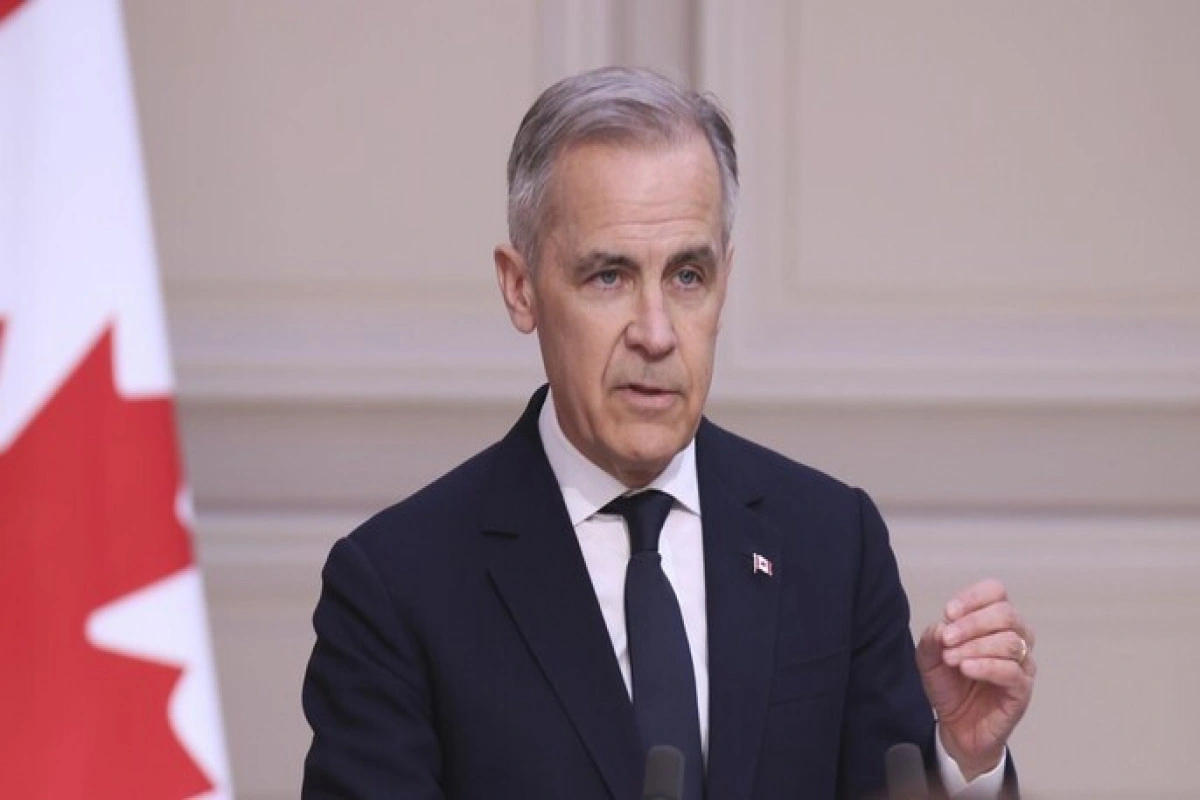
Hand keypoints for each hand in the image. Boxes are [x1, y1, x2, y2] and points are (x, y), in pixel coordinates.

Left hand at [916, 579, 1035, 780]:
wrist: (956, 725)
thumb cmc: (950, 685)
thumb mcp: (929, 657)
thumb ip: (933, 637)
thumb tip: (944, 625)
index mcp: (993, 622)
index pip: (996, 592)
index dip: (973, 597)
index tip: (949, 612)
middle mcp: (1015, 637)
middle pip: (1006, 614)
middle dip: (972, 623)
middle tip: (947, 639)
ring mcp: (1022, 664)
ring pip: (1010, 642)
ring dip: (975, 646)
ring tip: (951, 658)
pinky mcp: (1022, 690)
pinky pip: (1012, 671)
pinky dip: (986, 666)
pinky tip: (966, 668)